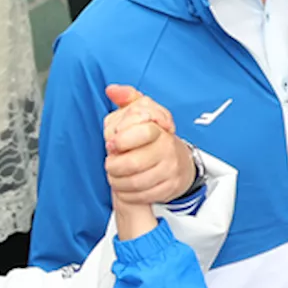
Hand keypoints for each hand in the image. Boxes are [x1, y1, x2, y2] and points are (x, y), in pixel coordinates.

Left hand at [103, 84, 194, 239]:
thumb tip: (112, 90)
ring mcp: (169, 171)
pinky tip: (122, 188)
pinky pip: (142, 196)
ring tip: (113, 175)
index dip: (121, 140)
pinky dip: (127, 194)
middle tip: (109, 163)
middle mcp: (167, 150)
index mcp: (160, 130)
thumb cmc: (155, 136)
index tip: (111, 144)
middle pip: (134, 163)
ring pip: (136, 183)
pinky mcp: (168, 189)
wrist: (179, 161)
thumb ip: (127, 98)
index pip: (142, 133)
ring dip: (117, 182)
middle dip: (114, 166)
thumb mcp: (143, 111)